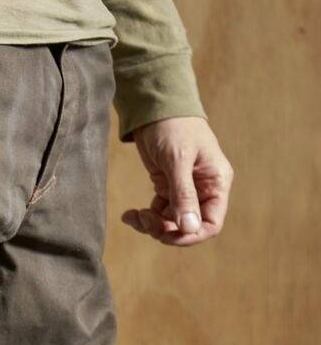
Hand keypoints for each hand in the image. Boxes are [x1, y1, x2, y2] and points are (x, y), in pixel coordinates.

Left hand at [123, 116, 231, 247]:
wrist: (155, 109)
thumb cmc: (173, 127)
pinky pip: (158, 213)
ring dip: (151, 225)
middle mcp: (204, 189)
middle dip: (165, 230)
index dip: (190, 236)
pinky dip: (144, 217)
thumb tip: (189, 228)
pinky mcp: (167, 187)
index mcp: (216, 183)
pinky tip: (129, 214)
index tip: (165, 233)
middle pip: (188, 227)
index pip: (211, 223)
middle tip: (143, 219)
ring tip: (133, 215)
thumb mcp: (177, 161)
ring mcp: (185, 190)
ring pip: (170, 223)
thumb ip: (183, 195)